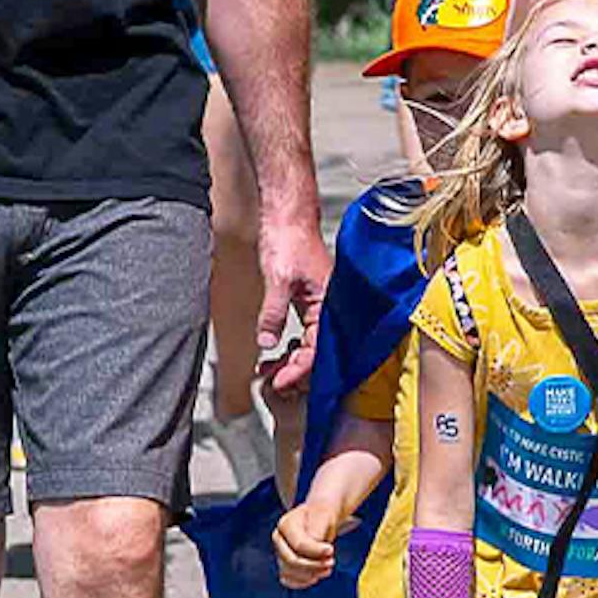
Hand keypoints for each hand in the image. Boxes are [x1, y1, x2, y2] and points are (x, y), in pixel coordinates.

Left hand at [256, 217, 330, 393]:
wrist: (288, 215)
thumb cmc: (290, 238)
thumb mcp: (278, 279)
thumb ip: (273, 314)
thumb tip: (268, 342)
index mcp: (329, 303)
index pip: (318, 349)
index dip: (299, 370)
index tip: (281, 382)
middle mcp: (329, 306)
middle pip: (317, 351)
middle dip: (295, 370)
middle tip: (273, 381)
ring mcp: (320, 303)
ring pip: (310, 343)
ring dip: (291, 359)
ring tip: (269, 370)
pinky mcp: (309, 299)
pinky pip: (304, 331)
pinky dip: (291, 344)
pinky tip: (276, 350)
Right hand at [272, 502, 339, 587]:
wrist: (320, 518)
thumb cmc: (321, 514)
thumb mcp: (322, 514)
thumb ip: (316, 529)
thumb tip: (314, 544)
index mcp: (285, 524)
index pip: (299, 545)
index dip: (316, 551)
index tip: (331, 550)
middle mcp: (279, 540)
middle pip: (292, 561)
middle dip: (314, 565)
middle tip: (331, 562)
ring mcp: (281, 553)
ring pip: (290, 573)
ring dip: (311, 574)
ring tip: (327, 568)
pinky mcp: (285, 565)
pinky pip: (289, 580)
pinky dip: (303, 582)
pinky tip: (316, 576)